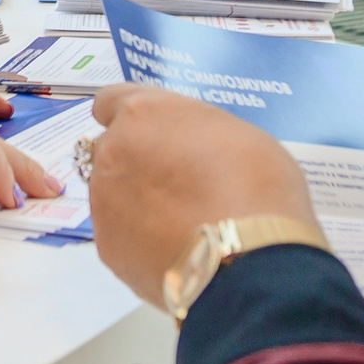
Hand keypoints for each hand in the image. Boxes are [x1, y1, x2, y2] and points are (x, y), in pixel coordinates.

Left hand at [85, 83, 318, 309]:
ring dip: (135, 203)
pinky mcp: (108, 247)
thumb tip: (191, 149)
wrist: (248, 261)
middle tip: (175, 186)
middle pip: (111, 151)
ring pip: (112, 195)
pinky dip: (140, 241)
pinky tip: (174, 252)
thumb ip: (197, 133)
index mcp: (144, 114)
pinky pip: (120, 236)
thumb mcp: (240, 136)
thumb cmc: (257, 190)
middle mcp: (113, 152)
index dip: (130, 120)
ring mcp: (105, 201)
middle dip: (136, 163)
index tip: (146, 134)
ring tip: (179, 226)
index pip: (110, 102)